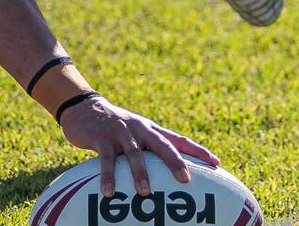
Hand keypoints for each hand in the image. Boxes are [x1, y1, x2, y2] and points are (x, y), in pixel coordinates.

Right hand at [58, 96, 219, 196]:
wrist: (81, 107)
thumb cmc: (113, 126)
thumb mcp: (134, 133)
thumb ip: (149, 149)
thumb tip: (171, 172)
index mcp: (150, 129)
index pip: (179, 139)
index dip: (198, 151)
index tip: (216, 163)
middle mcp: (139, 129)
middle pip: (162, 144)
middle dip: (174, 162)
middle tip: (185, 180)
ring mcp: (120, 132)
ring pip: (134, 153)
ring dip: (140, 173)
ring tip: (145, 193)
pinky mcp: (101, 137)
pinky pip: (106, 159)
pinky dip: (108, 175)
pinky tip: (109, 191)